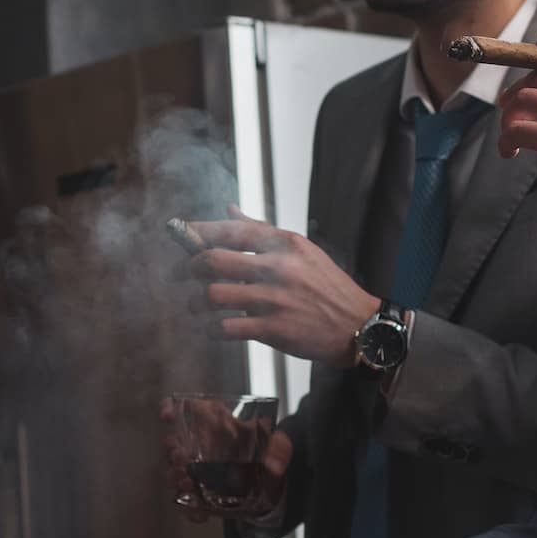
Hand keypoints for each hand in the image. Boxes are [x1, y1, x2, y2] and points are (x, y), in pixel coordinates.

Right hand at [160, 395, 291, 523]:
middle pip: (173, 443)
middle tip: (182, 459)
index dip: (171, 409)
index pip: (186, 410)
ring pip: (173, 471)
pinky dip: (189, 509)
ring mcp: (195, 470)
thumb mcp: (278, 445)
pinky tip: (200, 514)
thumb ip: (279, 449)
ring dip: (175, 478)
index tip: (167, 415)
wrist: (270, 484)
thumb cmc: (268, 453)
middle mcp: (199, 444)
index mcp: (215, 423)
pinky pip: (185, 502)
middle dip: (173, 451)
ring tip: (188, 484)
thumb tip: (274, 465)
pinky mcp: (198, 492)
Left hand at [180, 207, 378, 368]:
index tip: (181, 232)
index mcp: (285, 244)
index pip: (232, 230)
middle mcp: (278, 268)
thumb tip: (229, 208)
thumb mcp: (301, 250)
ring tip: (192, 306)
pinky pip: (227, 328)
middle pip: (214, 260)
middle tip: (179, 274)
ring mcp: (274, 299)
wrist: (357, 326)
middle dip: (187, 267)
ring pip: (214, 295)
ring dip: (194, 302)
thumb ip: (262, 230)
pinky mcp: (273, 329)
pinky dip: (211, 329)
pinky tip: (210, 329)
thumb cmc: (327, 287)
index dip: (200, 231)